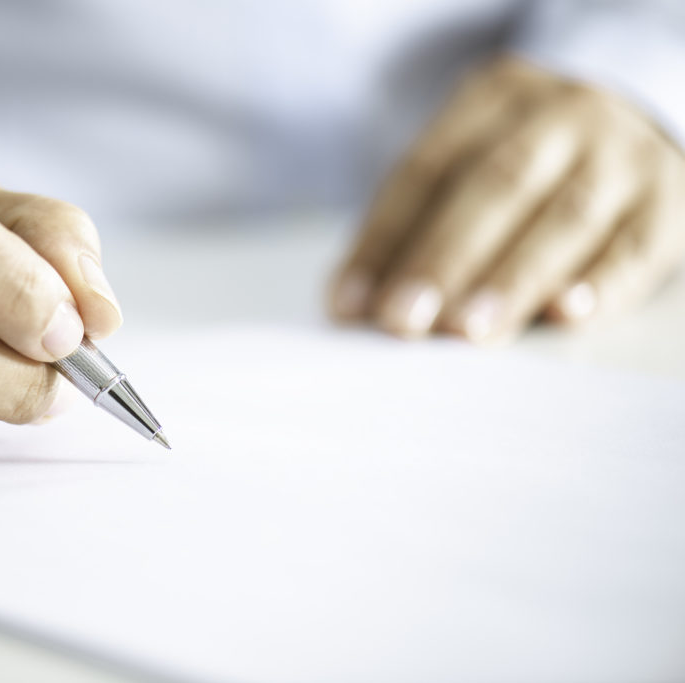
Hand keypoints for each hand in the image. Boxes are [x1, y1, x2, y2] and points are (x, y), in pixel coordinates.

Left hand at [329, 56, 684, 341]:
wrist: (633, 126)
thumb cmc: (528, 163)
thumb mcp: (470, 163)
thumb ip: (415, 225)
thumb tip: (355, 305)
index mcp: (494, 98)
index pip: (427, 169)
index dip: (384, 239)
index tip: (352, 302)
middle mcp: (561, 117)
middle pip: (495, 185)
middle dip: (444, 257)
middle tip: (403, 319)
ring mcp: (620, 156)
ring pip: (563, 218)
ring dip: (511, 280)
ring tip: (469, 330)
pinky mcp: (668, 201)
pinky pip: (634, 246)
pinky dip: (601, 283)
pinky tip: (565, 314)